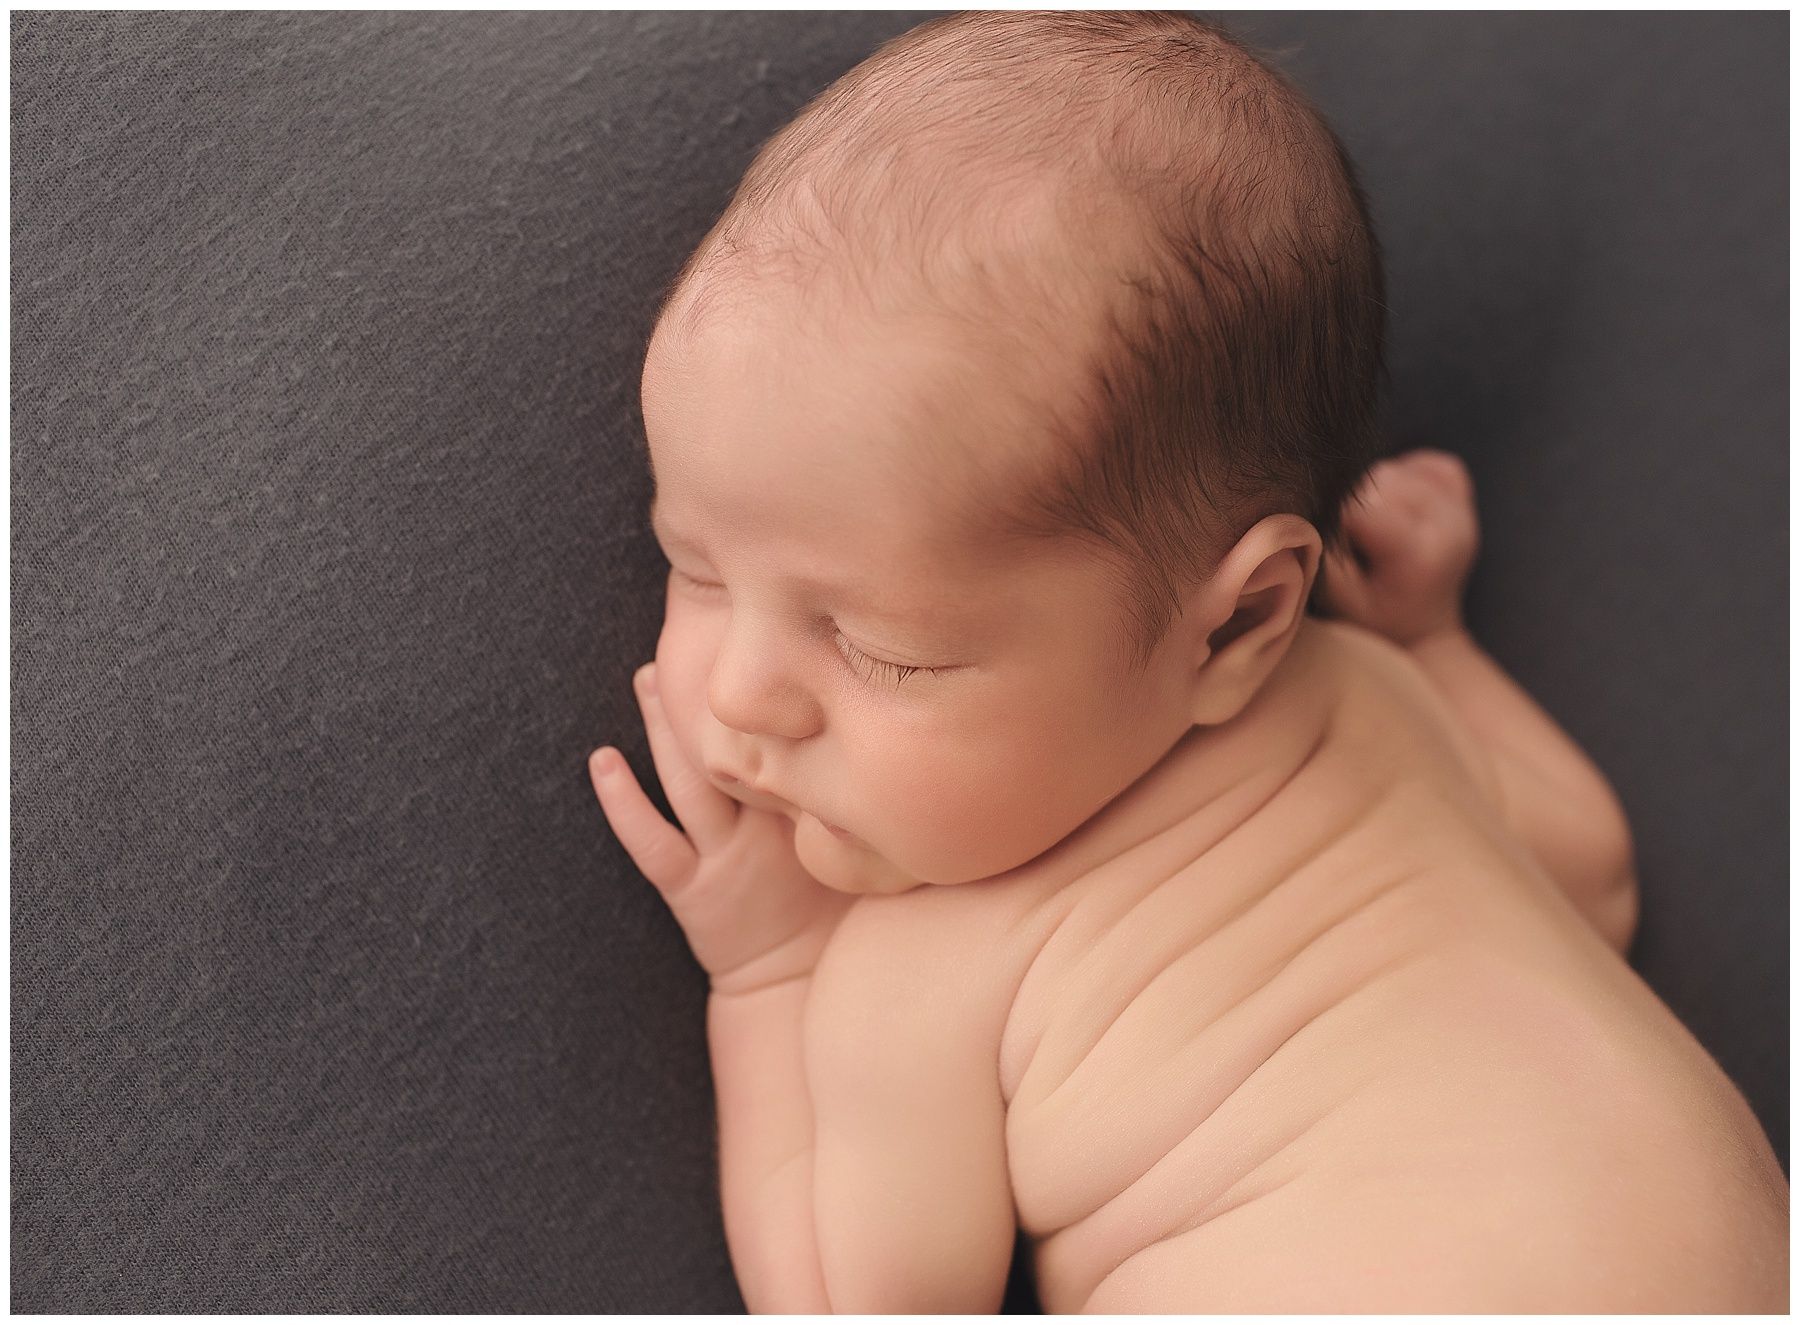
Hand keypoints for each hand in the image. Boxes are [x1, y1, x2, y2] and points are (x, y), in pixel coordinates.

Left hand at [589, 662, 855, 997]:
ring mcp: (728, 859)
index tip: (767, 637)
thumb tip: (897, 736)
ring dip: (665, 727)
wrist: (796, 986)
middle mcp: (772, 828)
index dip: (778, 694)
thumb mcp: (871, 849)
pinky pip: (653, 842)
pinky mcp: (691, 890)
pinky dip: (624, 802)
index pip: (794, 740)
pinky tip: (603, 761)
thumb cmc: (837, 911)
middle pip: (736, 747)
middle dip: (711, 694)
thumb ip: (869, 797)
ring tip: (646, 676)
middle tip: (691, 637)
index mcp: (818, 813)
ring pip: (691, 782)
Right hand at [1316, 447, 1480, 646]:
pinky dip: (1401, 477)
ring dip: (1371, 490)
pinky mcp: (1460, 493)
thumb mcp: (1337, 598)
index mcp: (1421, 552)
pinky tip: (1393, 508)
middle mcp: (1450, 523)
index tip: (1330, 543)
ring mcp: (1460, 506)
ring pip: (1393, 469)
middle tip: (1351, 541)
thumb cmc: (1373, 619)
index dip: (1330, 518)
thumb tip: (1305, 505)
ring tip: (1370, 529)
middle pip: (1376, 481)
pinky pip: (1423, 464)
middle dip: (1350, 503)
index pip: (1359, 505)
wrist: (1423, 631)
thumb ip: (1320, 551)